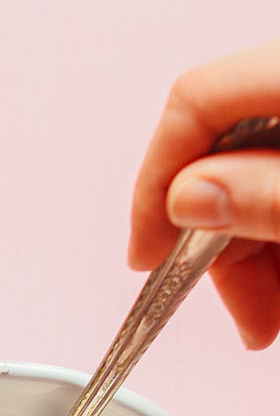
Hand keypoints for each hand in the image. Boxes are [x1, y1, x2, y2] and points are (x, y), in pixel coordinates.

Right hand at [129, 39, 279, 347]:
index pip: (196, 101)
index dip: (158, 182)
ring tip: (268, 315)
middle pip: (227, 148)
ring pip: (259, 174)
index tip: (147, 253)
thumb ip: (266, 196)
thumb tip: (188, 200)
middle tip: (239, 310)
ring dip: (252, 252)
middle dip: (219, 239)